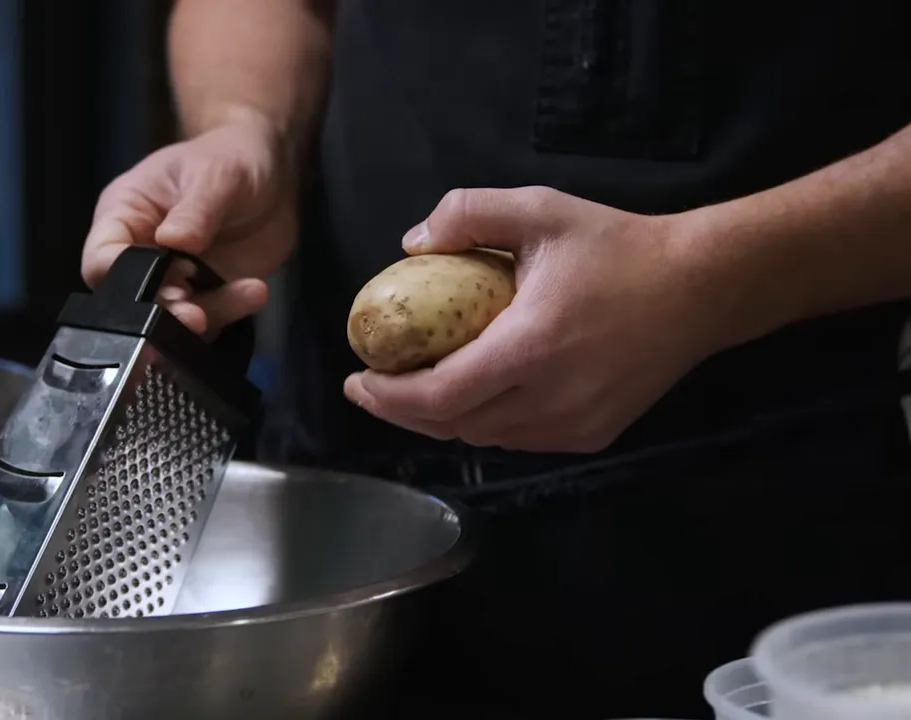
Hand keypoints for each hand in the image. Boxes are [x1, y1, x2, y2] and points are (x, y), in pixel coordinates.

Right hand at [81, 112, 297, 337]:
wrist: (269, 172)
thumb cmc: (228, 158)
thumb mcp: (214, 174)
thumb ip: (195, 210)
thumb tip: (173, 242)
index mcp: (123, 217)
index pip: (102, 260)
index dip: (124, 280)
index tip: (166, 277)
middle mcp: (141, 254)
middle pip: (133, 302)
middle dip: (164, 312)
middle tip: (195, 315)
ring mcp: (174, 280)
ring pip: (172, 319)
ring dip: (203, 318)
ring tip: (242, 294)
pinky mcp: (206, 295)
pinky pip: (211, 319)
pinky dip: (231, 312)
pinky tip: (255, 291)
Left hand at [344, 186, 734, 452]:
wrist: (702, 286)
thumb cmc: (617, 246)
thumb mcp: (540, 209)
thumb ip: (469, 213)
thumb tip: (410, 245)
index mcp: (529, 348)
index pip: (438, 397)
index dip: (389, 397)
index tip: (356, 379)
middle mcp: (549, 399)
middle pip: (453, 425)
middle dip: (403, 410)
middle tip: (373, 386)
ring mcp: (574, 425)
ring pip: (485, 437)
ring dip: (443, 418)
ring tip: (414, 390)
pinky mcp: (594, 435)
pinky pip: (519, 439)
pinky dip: (486, 423)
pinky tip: (472, 397)